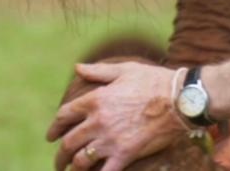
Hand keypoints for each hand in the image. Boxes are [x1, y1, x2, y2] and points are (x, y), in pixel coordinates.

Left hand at [45, 61, 186, 170]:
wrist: (179, 99)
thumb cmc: (153, 81)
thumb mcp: (124, 70)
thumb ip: (98, 72)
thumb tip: (76, 68)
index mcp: (96, 99)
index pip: (64, 116)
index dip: (54, 128)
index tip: (51, 136)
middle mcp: (98, 121)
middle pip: (68, 142)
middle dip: (60, 154)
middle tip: (59, 161)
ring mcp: (110, 139)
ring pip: (81, 160)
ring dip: (73, 167)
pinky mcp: (125, 154)